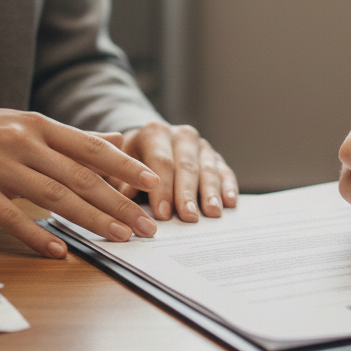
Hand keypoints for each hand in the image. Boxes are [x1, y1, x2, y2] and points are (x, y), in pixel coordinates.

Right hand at [0, 101, 163, 258]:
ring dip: (91, 221)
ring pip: (54, 197)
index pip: (92, 148)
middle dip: (119, 204)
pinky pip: (11, 217)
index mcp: (39, 125)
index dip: (126, 167)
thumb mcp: (23, 124)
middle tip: (146, 226)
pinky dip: (36, 236)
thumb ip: (69, 138)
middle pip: (81, 177)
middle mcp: (23, 143)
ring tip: (119, 238)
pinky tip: (59, 251)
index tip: (155, 184)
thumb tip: (115, 141)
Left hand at [111, 122, 238, 221]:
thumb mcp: (121, 166)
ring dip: (211, 192)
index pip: (160, 162)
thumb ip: (121, 181)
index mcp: (154, 133)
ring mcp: (201, 146)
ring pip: (208, 169)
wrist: (150, 144)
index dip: (162, 189)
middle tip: (189, 217)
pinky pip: (225, 171)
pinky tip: (229, 202)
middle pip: (186, 166)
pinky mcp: (216, 157)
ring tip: (212, 212)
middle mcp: (181, 135)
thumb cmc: (132, 161)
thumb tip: (125, 198)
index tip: (162, 214)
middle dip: (187, 194)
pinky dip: (228, 186)